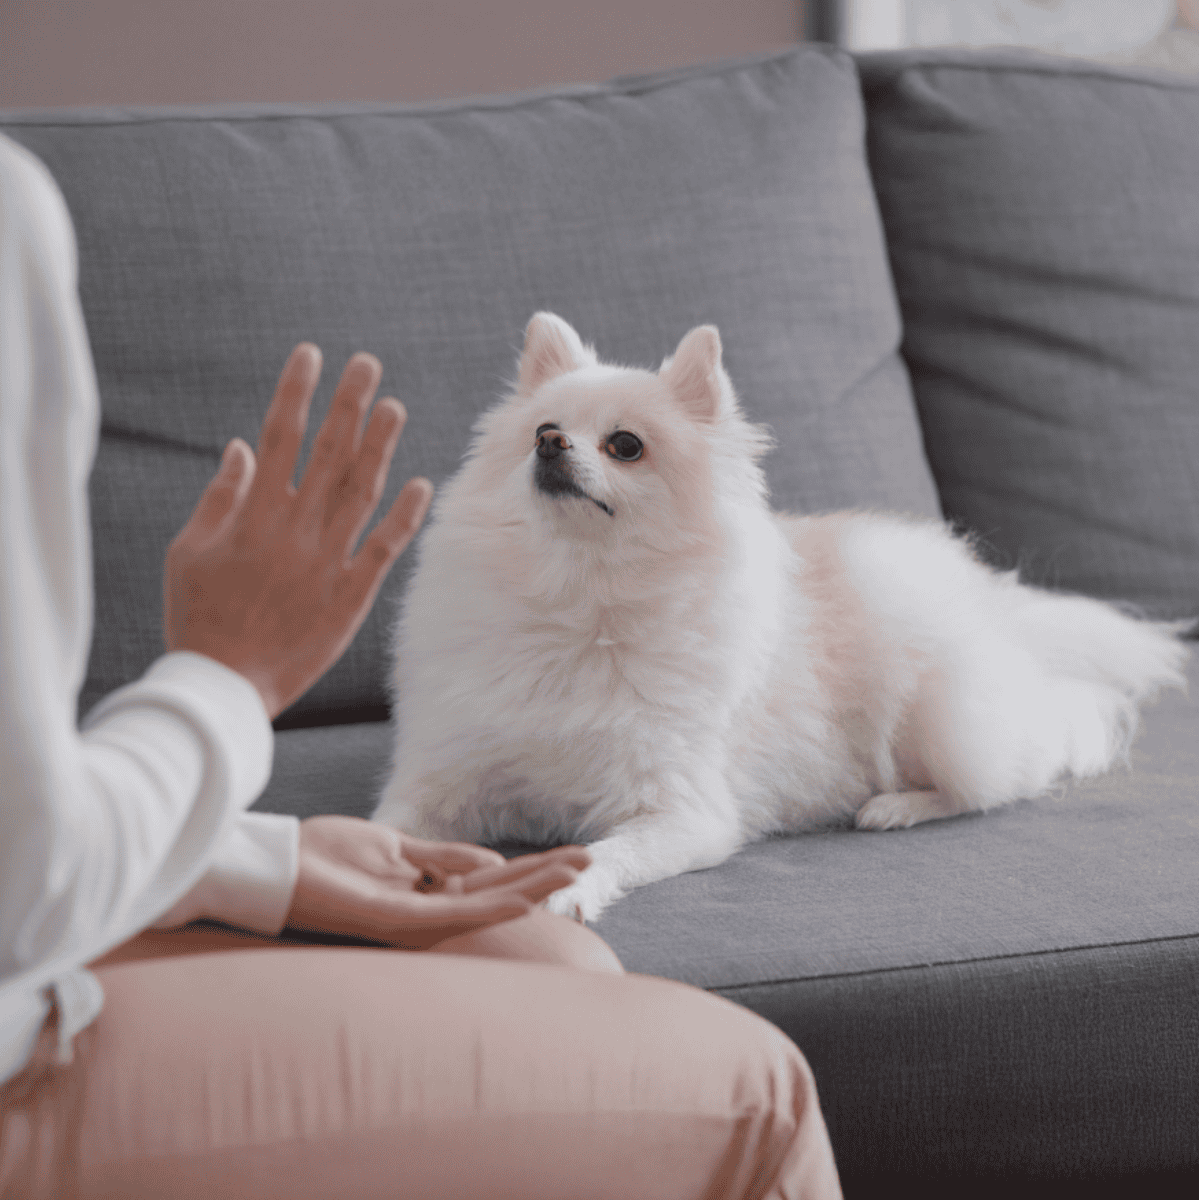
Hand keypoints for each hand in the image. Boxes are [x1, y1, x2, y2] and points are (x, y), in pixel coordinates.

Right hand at [163, 345, 432, 718]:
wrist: (224, 685)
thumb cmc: (199, 617)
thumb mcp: (188, 552)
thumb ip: (218, 498)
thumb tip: (238, 446)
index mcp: (253, 514)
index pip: (278, 438)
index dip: (296, 393)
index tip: (312, 355)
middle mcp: (294, 529)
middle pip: (327, 454)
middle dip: (348, 405)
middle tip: (367, 365)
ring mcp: (326, 560)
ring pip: (360, 491)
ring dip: (379, 447)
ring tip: (394, 407)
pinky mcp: (351, 594)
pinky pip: (383, 548)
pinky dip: (403, 516)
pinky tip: (421, 485)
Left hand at [286, 816, 591, 949]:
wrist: (275, 866)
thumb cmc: (325, 857)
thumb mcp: (394, 846)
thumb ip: (439, 856)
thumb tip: (488, 860)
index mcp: (426, 889)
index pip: (490, 879)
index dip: (531, 868)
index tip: (572, 856)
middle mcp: (426, 907)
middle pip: (497, 890)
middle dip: (544, 877)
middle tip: (590, 863)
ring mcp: (412, 916)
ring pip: (484, 904)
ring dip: (531, 889)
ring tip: (574, 877)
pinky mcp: (394, 919)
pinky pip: (450, 915)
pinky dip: (489, 906)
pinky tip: (522, 899)